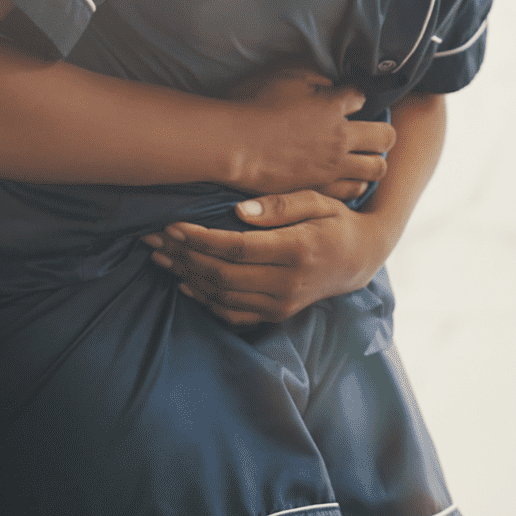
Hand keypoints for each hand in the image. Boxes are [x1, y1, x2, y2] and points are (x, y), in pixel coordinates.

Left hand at [142, 190, 384, 326]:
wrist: (360, 258)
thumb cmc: (335, 220)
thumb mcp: (316, 200)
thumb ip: (280, 204)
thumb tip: (237, 211)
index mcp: (298, 249)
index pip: (238, 248)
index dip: (201, 238)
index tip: (173, 225)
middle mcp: (289, 283)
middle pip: (224, 275)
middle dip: (185, 257)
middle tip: (155, 240)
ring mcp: (283, 304)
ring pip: (224, 297)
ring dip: (188, 278)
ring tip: (161, 258)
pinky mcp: (278, 314)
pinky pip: (235, 314)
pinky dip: (206, 301)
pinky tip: (186, 283)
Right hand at [224, 67, 393, 196]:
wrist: (234, 145)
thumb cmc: (253, 106)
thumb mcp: (283, 75)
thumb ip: (314, 74)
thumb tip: (331, 82)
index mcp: (333, 106)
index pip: (363, 97)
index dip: (354, 97)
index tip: (346, 100)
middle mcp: (340, 138)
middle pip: (385, 135)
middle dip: (381, 132)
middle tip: (367, 132)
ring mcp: (333, 167)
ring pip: (377, 167)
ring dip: (373, 160)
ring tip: (361, 157)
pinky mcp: (321, 188)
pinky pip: (354, 190)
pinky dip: (355, 182)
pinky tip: (345, 176)